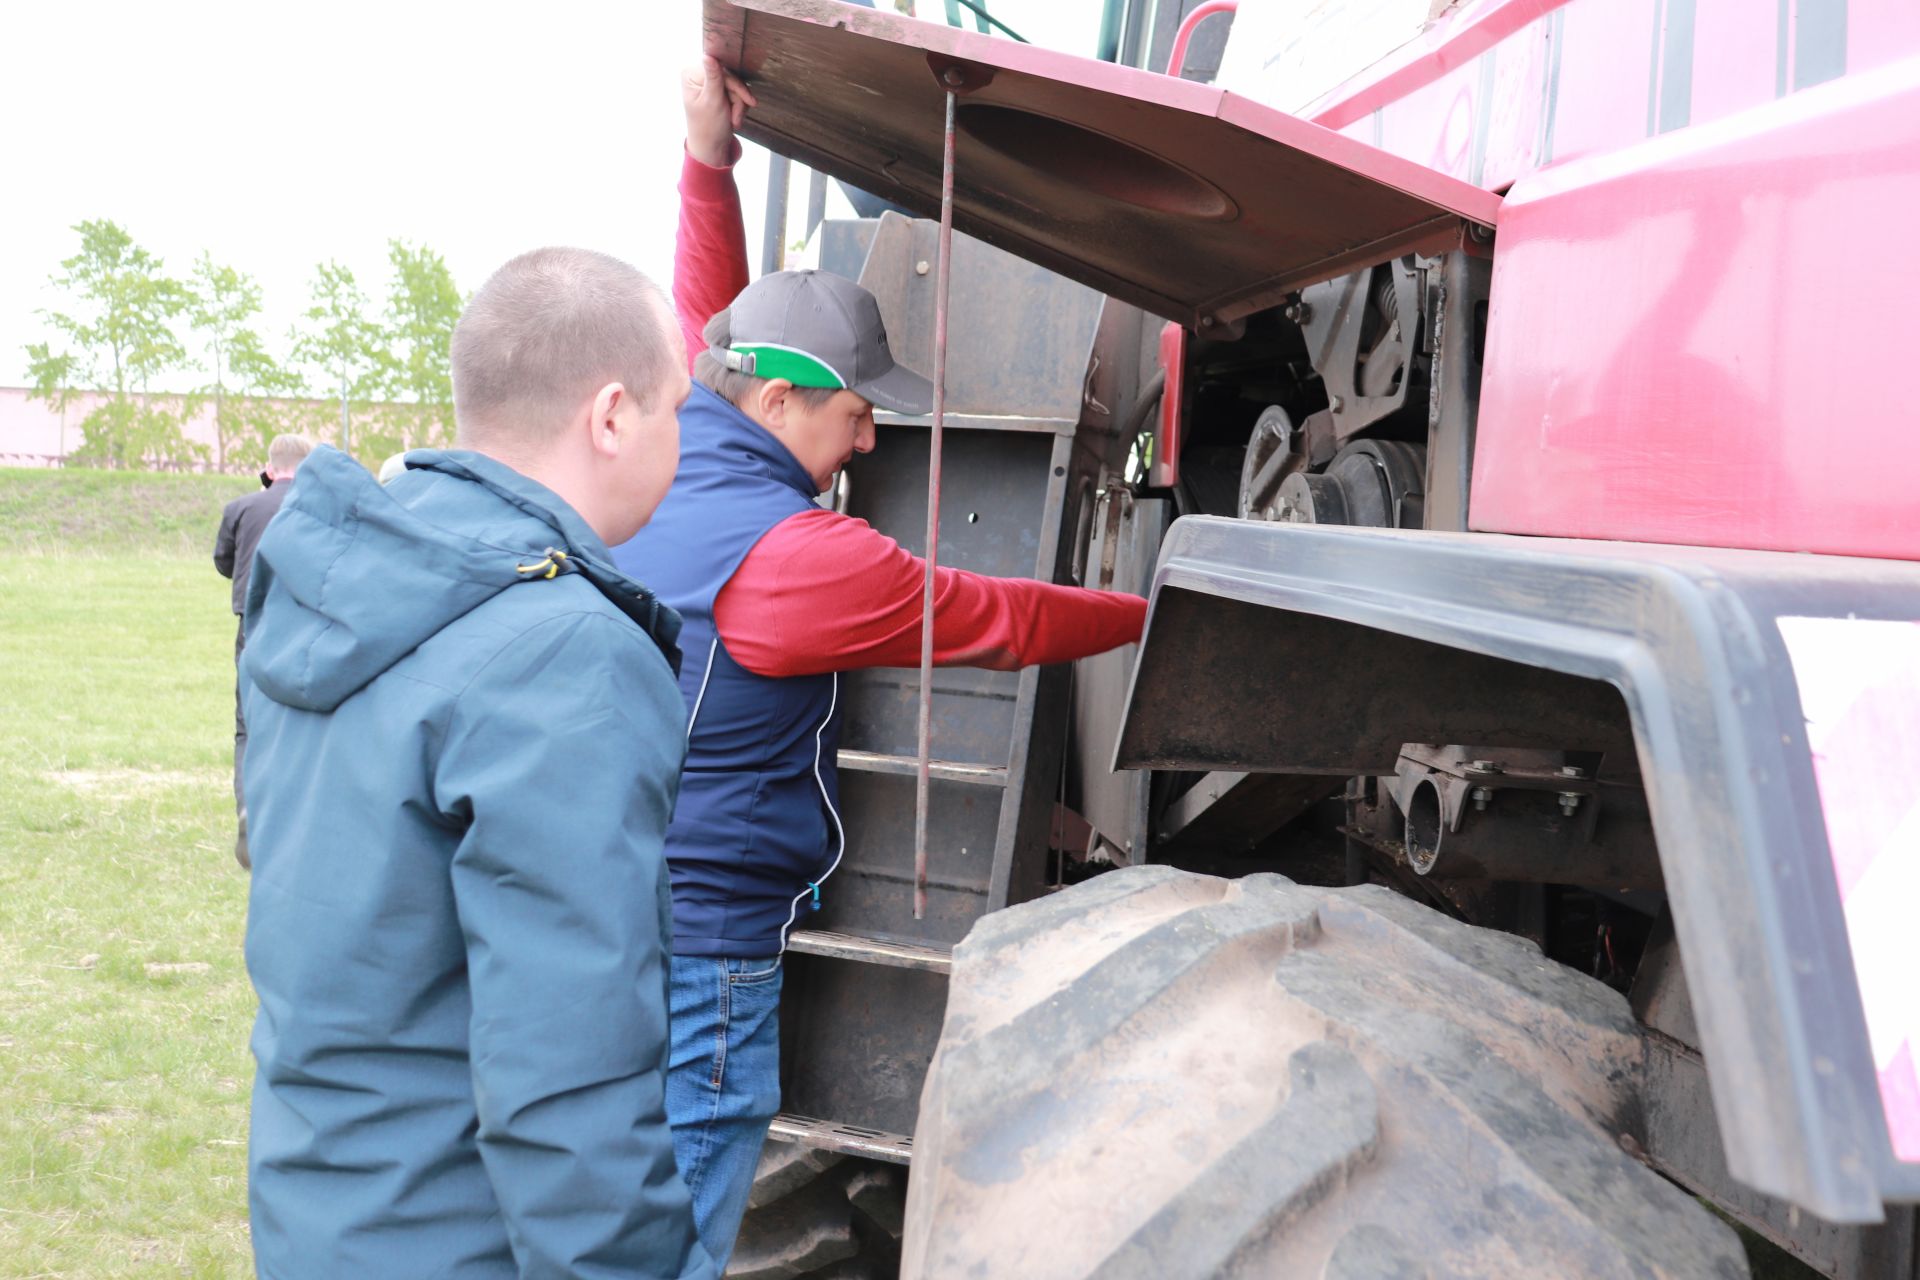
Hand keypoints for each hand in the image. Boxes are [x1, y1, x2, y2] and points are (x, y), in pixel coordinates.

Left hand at [682, 54, 757, 168]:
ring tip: (734, 121)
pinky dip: (739, 108)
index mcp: (691, 75)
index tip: (748, 100)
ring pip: (736, 87)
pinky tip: (734, 119)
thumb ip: (713, 77)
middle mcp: (698, 76)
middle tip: (735, 118)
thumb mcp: (712, 101)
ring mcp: (709, 85)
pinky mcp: (719, 93)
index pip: (722, 70)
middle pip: (730, 78)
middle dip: (737, 100)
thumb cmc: (708, 128)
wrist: (712, 149)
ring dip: (739, 106)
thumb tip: (708, 54)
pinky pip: (737, 94)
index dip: (735, 86)